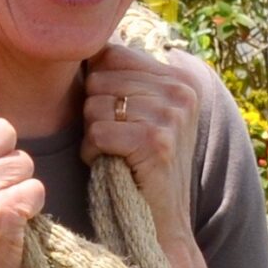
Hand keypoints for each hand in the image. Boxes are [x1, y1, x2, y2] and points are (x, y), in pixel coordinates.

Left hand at [82, 43, 217, 267]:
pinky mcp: (155, 141)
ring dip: (93, 134)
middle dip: (93, 112)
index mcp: (180, 76)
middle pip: (99, 79)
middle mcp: (181, 90)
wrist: (161, 220)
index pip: (112, 54)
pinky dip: (94, 153)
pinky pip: (98, 132)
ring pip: (95, 106)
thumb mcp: (139, 112)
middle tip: (114, 140)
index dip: (96, 85)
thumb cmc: (137, 165)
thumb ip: (122, 77)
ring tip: (115, 153)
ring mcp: (172, 115)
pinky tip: (111, 165)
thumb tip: (86, 46)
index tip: (114, 116)